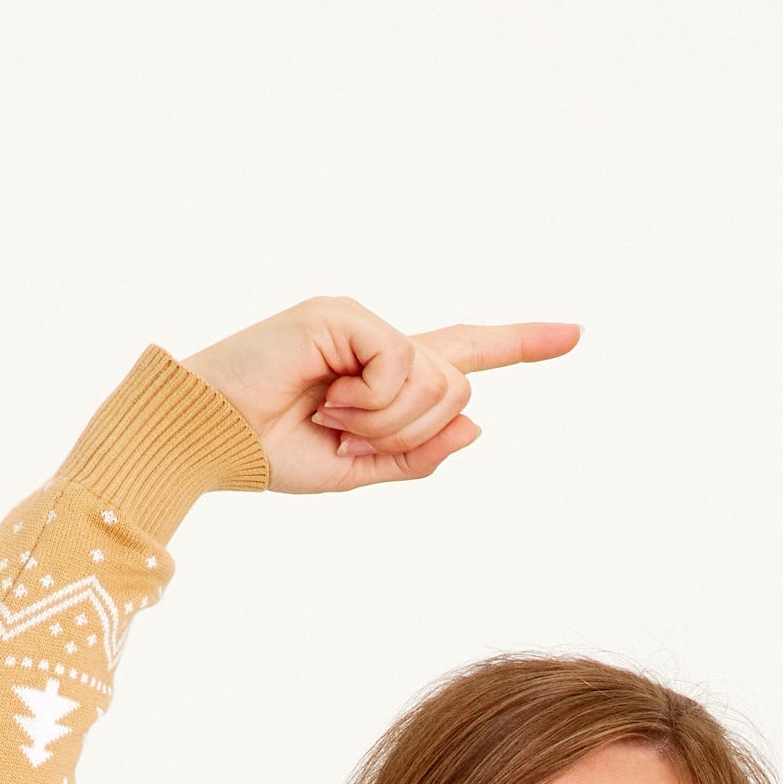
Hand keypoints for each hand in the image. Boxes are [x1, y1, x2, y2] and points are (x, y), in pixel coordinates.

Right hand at [182, 298, 579, 491]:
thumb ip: (418, 452)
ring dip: (388, 419)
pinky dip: (373, 399)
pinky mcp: (341, 314)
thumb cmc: (266, 453)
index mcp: (385, 375)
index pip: (465, 352)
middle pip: (458, 383)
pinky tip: (325, 396)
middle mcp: (378, 339)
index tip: (575, 332)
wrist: (207, 437)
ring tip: (330, 414)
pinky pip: (403, 363)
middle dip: (413, 429)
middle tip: (346, 432)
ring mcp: (359, 321)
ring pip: (437, 377)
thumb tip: (476, 423)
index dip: (521, 343)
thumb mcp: (358, 469)